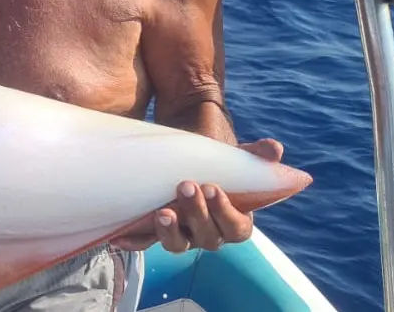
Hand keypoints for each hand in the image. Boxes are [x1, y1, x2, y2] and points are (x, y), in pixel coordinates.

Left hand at [111, 138, 283, 253]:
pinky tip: (119, 236)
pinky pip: (144, 243)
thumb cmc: (215, 161)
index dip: (226, 213)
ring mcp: (180, 233)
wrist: (182, 154)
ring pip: (177, 244)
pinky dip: (133, 242)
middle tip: (185, 186)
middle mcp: (207, 232)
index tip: (214, 188)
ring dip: (170, 231)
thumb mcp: (233, 156)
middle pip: (207, 237)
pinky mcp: (153, 230)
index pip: (237, 228)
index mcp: (232, 220)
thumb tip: (275, 149)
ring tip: (162, 212)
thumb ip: (254, 155)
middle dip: (197, 213)